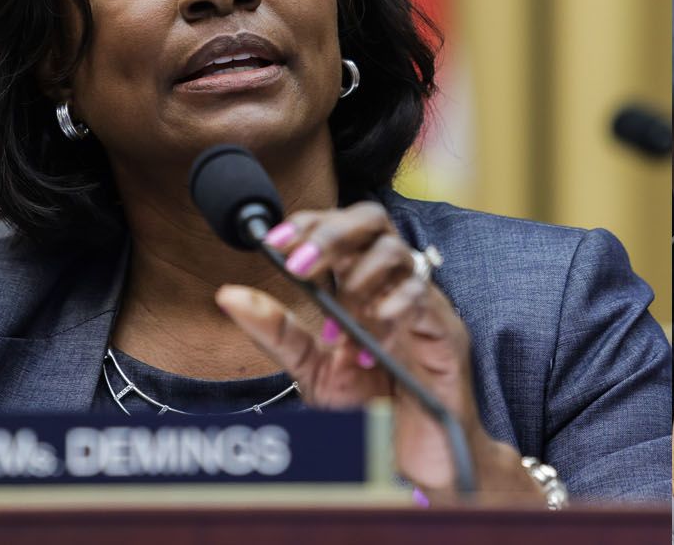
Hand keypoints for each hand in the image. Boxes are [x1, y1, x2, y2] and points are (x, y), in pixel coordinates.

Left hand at [215, 202, 514, 499]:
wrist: (409, 453)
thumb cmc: (369, 408)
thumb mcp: (310, 368)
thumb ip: (276, 330)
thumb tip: (228, 295)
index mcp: (362, 284)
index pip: (339, 228)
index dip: (308, 224)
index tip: (275, 242)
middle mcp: (393, 284)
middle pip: (372, 219)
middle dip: (332, 234)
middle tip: (300, 266)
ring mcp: (423, 303)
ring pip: (397, 252)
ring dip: (357, 280)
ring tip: (338, 324)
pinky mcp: (445, 331)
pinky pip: (422, 299)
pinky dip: (390, 311)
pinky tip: (368, 342)